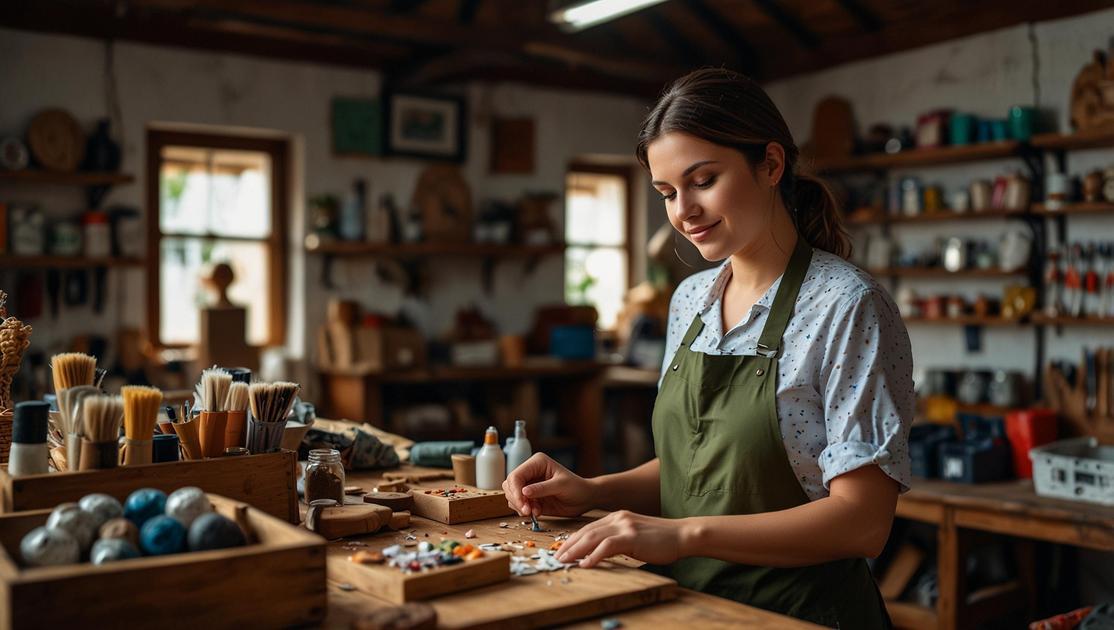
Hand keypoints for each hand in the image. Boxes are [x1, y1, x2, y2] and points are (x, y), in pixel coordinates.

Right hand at [502, 453, 594, 517]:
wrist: (584, 499)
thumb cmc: (577, 487)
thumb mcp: (561, 486)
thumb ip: (542, 488)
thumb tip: (524, 492)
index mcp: (537, 463)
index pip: (516, 475)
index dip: (515, 490)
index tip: (522, 504)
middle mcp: (530, 472)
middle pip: (510, 485)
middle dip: (516, 500)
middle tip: (527, 511)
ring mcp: (529, 485)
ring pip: (511, 495)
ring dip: (520, 506)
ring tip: (536, 512)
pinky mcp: (531, 497)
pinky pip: (519, 504)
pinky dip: (524, 511)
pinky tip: (538, 512)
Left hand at [557, 510, 688, 567]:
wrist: (682, 534)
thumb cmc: (661, 539)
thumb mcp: (634, 536)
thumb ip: (618, 540)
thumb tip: (600, 553)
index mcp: (617, 517)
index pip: (588, 528)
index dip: (573, 539)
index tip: (561, 550)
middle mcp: (618, 518)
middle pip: (586, 531)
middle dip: (568, 544)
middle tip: (556, 556)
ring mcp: (624, 526)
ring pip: (592, 537)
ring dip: (575, 550)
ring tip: (564, 561)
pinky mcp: (631, 536)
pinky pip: (607, 546)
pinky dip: (594, 556)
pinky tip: (586, 564)